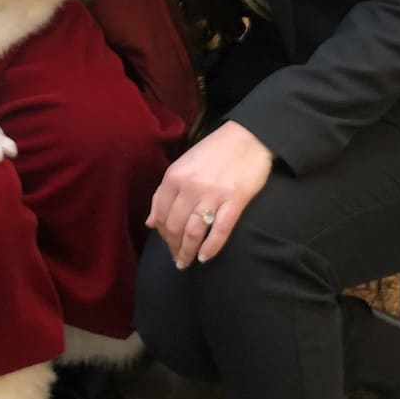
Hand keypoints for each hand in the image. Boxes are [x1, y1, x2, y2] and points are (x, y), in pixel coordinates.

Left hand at [146, 120, 273, 267]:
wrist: (249, 136)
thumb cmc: (215, 150)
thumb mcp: (183, 165)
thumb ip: (165, 192)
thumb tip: (150, 222)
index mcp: (175, 176)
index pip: (160, 214)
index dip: (162, 234)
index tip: (167, 243)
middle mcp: (190, 186)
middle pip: (174, 226)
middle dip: (173, 247)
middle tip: (177, 258)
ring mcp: (212, 194)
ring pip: (192, 232)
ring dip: (187, 252)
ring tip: (186, 262)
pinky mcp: (235, 200)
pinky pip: (219, 230)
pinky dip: (210, 248)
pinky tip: (205, 258)